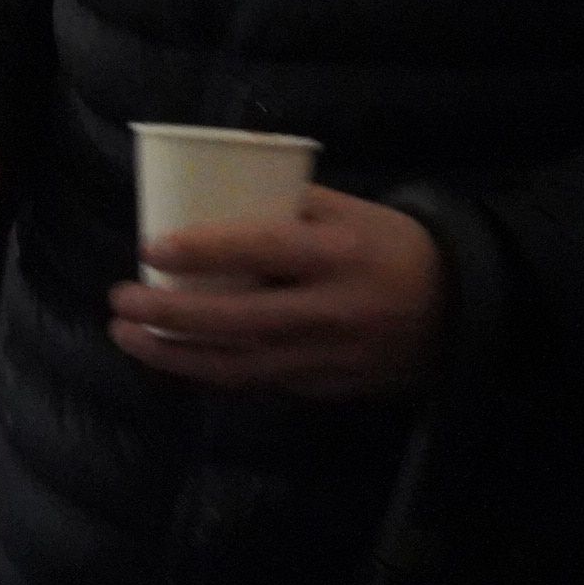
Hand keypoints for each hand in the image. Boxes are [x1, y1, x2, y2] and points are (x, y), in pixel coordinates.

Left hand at [108, 188, 440, 398]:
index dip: (202, 251)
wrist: (466, 312)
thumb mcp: (352, 211)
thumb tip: (210, 195)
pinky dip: (211, 372)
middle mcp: (330, 311)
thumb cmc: (395, 247)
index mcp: (337, 255)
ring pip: (238, 366)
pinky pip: (258, 384)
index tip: (149, 249)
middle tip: (118, 301)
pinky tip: (174, 357)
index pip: (261, 251)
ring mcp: (328, 358)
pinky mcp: (326, 389)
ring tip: (127, 336)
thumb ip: (287, 205)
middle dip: (167, 315)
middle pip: (236, 320)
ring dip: (174, 355)